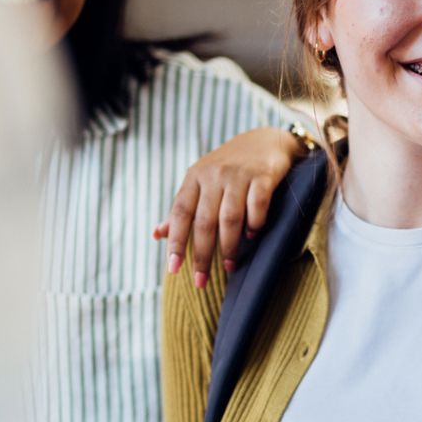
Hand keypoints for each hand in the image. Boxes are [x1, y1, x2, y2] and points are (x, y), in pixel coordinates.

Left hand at [152, 127, 305, 287]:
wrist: (265, 140)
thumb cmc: (229, 168)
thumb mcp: (201, 183)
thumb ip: (182, 209)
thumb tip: (156, 234)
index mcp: (194, 177)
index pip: (180, 213)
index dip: (176, 242)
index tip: (173, 269)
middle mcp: (214, 175)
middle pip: (204, 222)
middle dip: (202, 255)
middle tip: (201, 281)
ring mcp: (239, 175)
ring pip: (230, 218)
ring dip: (229, 246)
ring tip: (229, 266)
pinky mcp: (263, 176)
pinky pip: (257, 206)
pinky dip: (254, 225)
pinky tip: (252, 237)